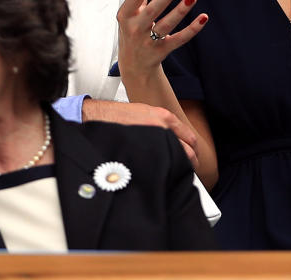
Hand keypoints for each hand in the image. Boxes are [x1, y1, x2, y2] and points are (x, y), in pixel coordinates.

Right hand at [82, 99, 198, 166]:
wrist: (97, 117)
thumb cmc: (117, 117)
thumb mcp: (144, 113)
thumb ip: (160, 126)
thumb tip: (173, 142)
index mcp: (164, 117)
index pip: (190, 138)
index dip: (194, 152)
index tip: (193, 159)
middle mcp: (162, 127)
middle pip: (188, 152)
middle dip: (190, 164)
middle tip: (187, 172)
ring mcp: (154, 139)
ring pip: (177, 160)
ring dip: (179, 169)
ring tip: (175, 177)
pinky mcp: (143, 150)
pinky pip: (161, 165)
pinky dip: (165, 172)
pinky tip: (162, 177)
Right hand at [116, 0, 208, 77]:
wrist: (133, 64)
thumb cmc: (133, 27)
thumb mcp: (134, 7)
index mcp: (125, 14)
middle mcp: (134, 29)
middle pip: (151, 12)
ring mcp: (147, 42)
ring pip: (165, 26)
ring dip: (179, 12)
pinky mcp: (161, 52)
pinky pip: (179, 39)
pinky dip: (192, 29)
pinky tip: (203, 17)